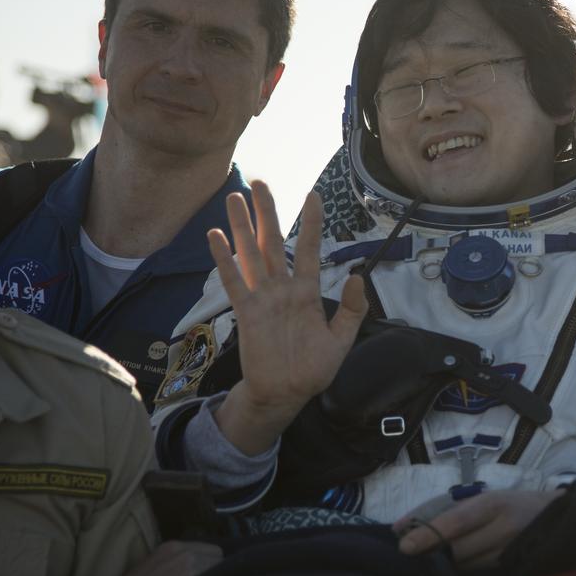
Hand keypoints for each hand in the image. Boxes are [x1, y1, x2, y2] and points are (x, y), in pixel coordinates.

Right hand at [64, 540, 222, 575]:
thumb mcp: (154, 567)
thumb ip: (176, 562)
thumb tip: (199, 569)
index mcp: (172, 546)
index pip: (210, 549)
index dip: (210, 564)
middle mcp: (183, 550)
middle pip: (217, 556)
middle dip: (214, 571)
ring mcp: (188, 563)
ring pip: (218, 569)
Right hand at [209, 182, 367, 455]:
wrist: (287, 394)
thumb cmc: (313, 368)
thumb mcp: (341, 340)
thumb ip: (352, 309)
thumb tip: (360, 276)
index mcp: (309, 292)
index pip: (311, 250)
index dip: (312, 223)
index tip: (312, 195)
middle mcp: (283, 288)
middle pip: (274, 242)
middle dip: (267, 212)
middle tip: (260, 182)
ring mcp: (263, 297)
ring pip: (251, 254)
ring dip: (242, 226)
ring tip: (233, 197)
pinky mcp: (246, 312)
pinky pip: (234, 281)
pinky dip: (224, 259)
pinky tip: (215, 236)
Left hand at [393, 489, 564, 568]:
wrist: (554, 516)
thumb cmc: (510, 504)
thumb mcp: (483, 498)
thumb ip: (445, 511)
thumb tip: (402, 527)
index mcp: (493, 503)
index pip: (456, 521)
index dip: (429, 534)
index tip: (405, 545)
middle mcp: (503, 528)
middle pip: (459, 550)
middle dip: (434, 554)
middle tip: (413, 555)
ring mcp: (510, 552)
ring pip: (467, 566)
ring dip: (446, 564)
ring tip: (431, 559)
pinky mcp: (512, 569)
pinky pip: (478, 573)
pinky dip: (462, 571)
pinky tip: (452, 568)